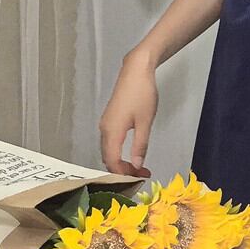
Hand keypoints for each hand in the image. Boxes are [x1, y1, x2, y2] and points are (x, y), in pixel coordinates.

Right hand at [99, 52, 157, 177]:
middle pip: (108, 158)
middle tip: (142, 174)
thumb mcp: (145, 122)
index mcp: (111, 131)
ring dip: (120, 161)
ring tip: (138, 166)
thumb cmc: (142, 94)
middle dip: (122, 170)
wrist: (136, 71)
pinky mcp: (110, 118)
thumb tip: (137, 165)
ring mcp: (105, 123)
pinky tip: (130, 153)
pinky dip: (118, 151)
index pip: (112, 161)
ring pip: (108, 150)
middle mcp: (104, 129)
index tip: (139, 178)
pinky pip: (110, 142)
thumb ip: (140, 145)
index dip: (124, 174)